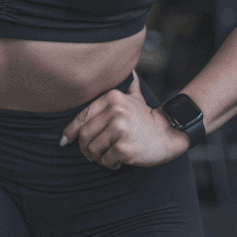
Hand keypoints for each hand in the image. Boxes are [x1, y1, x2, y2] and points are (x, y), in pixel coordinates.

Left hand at [59, 71, 190, 169]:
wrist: (171, 132)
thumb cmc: (148, 118)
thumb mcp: (136, 98)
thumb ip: (128, 87)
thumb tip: (131, 72)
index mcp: (111, 98)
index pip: (82, 116)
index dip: (71, 131)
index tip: (65, 141)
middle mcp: (114, 111)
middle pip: (84, 135)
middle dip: (85, 148)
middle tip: (90, 155)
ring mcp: (119, 129)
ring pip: (93, 149)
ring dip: (97, 158)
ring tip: (107, 158)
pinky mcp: (125, 147)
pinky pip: (106, 160)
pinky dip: (109, 164)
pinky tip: (118, 162)